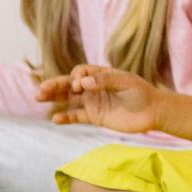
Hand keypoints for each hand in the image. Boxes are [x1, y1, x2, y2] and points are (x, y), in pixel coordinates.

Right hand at [36, 64, 159, 133]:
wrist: (152, 112)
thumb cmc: (141, 93)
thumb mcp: (125, 82)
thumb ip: (105, 81)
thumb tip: (83, 83)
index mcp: (100, 75)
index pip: (80, 72)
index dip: (76, 78)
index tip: (80, 86)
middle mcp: (93, 87)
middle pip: (68, 84)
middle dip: (54, 85)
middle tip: (40, 90)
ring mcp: (92, 102)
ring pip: (68, 98)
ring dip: (54, 98)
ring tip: (39, 98)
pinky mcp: (95, 117)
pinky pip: (76, 116)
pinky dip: (66, 117)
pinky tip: (55, 118)